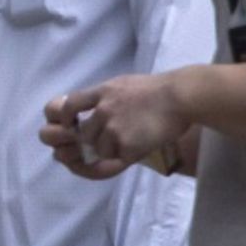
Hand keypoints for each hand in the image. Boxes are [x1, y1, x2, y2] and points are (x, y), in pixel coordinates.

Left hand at [47, 73, 191, 177]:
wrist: (181, 97)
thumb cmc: (159, 90)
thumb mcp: (125, 84)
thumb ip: (106, 96)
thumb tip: (93, 108)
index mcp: (103, 92)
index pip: (69, 106)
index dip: (64, 118)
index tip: (69, 125)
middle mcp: (104, 110)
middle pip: (84, 135)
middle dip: (94, 141)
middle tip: (114, 139)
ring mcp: (114, 128)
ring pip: (100, 150)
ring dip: (112, 150)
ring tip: (134, 139)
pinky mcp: (127, 145)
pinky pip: (116, 160)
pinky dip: (125, 158)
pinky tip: (139, 147)